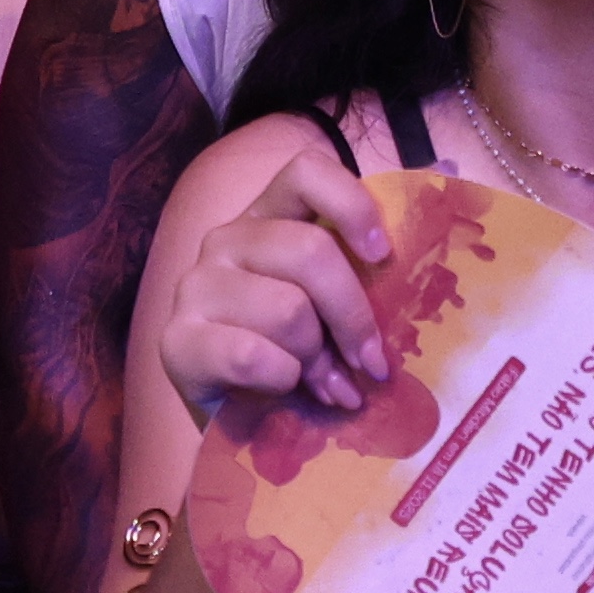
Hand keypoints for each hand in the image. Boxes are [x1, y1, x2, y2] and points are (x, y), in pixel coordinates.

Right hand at [161, 132, 398, 430]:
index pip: (305, 172)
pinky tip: (281, 390)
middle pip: (310, 250)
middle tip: (370, 365)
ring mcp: (197, 286)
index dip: (351, 204)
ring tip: (324, 385)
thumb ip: (357, 282)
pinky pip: (251, 354)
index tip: (383, 254)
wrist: (237, 420)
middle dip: (352, 317)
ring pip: (288, 309)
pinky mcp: (177, 340)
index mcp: (269, 217)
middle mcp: (227, 239)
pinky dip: (281, 379)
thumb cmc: (296, 355)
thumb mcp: (330, 310)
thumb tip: (415, 275)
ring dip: (317, 359)